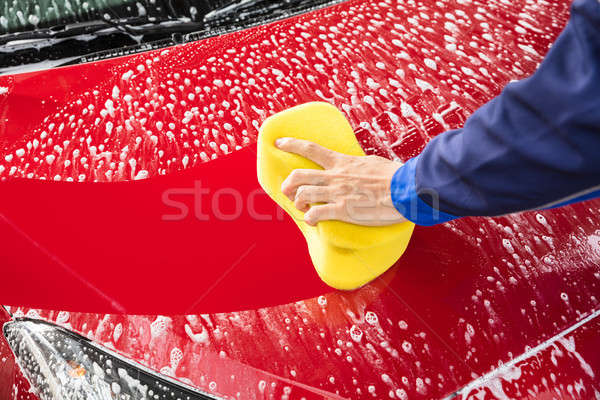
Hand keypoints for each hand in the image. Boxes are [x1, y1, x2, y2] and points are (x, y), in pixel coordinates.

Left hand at [275, 137, 406, 225]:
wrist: (406, 189)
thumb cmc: (394, 176)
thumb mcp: (371, 163)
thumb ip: (357, 165)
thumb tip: (356, 166)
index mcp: (342, 162)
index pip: (310, 149)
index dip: (291, 144)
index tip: (278, 142)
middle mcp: (335, 176)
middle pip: (299, 175)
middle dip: (287, 183)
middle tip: (287, 190)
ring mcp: (337, 193)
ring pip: (303, 194)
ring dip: (297, 201)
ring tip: (301, 206)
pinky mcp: (343, 211)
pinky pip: (315, 214)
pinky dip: (309, 218)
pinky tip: (312, 220)